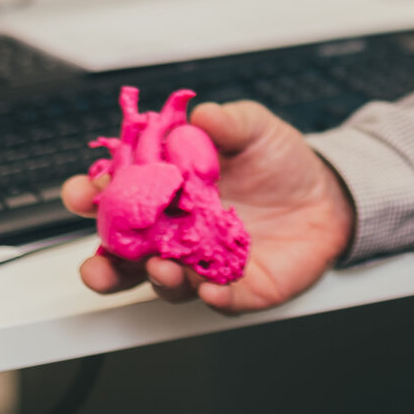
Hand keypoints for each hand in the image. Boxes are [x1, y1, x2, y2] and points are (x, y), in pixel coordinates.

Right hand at [62, 99, 353, 314]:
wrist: (329, 194)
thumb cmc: (281, 161)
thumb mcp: (254, 129)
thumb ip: (226, 122)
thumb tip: (201, 114)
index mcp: (168, 192)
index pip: (118, 199)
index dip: (93, 197)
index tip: (83, 193)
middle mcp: (177, 234)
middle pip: (126, 257)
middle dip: (104, 264)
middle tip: (96, 264)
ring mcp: (204, 264)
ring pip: (166, 283)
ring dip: (156, 280)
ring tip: (160, 268)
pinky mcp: (240, 287)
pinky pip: (220, 300)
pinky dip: (212, 297)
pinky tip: (208, 288)